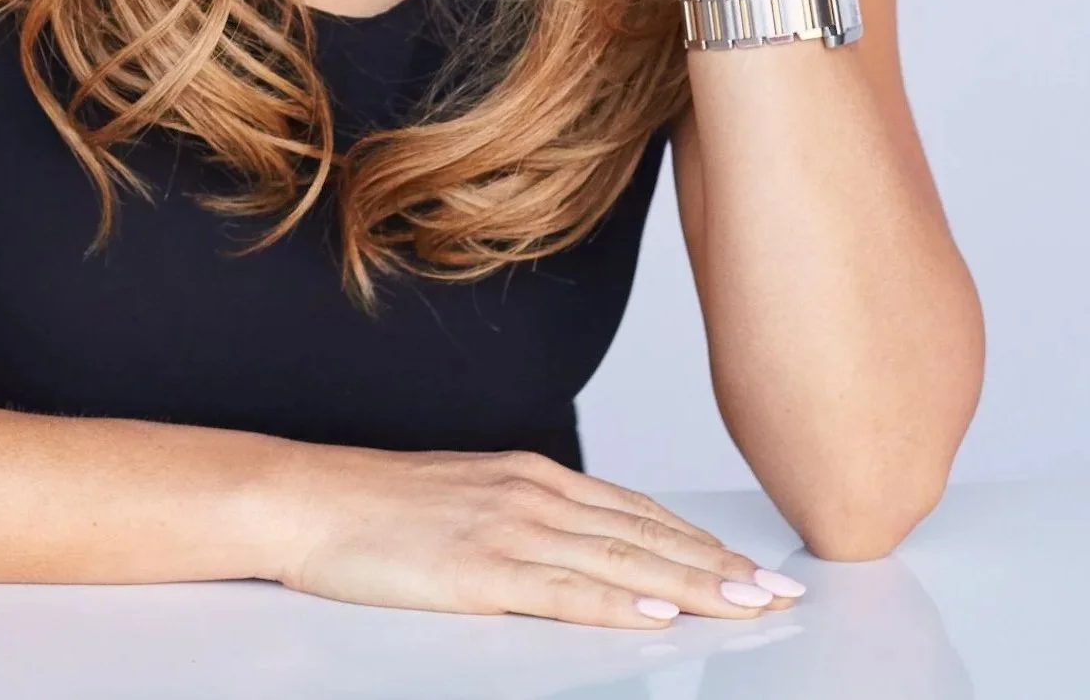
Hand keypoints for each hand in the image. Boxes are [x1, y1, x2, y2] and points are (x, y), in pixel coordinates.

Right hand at [268, 442, 804, 628]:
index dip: (700, 541)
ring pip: (622, 562)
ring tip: (748, 607)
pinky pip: (564, 591)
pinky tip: (658, 616)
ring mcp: (509, 529)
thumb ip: (527, 519)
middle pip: (646, 535)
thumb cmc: (377, 506)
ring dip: (693, 587)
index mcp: (531, 475)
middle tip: (780, 593)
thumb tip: (580, 549)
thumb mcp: (467, 499)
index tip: (750, 565)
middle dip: (720, 567)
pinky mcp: (481, 570)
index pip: (638, 512)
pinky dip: (619, 605)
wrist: (309, 498)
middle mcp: (532, 494)